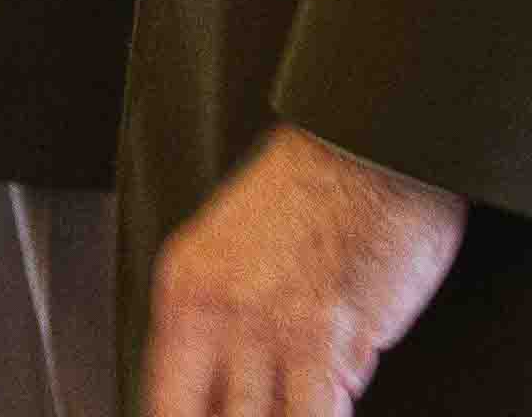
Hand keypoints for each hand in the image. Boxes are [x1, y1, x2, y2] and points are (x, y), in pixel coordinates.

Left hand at [145, 127, 463, 416]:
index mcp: (183, 288)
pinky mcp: (328, 345)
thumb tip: (226, 386)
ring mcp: (270, 333)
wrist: (369, 142)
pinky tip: (328, 406)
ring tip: (292, 406)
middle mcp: (217, 315)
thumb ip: (222, 320)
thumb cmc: (315, 189)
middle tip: (259, 409)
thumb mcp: (233, 248)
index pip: (163, 402)